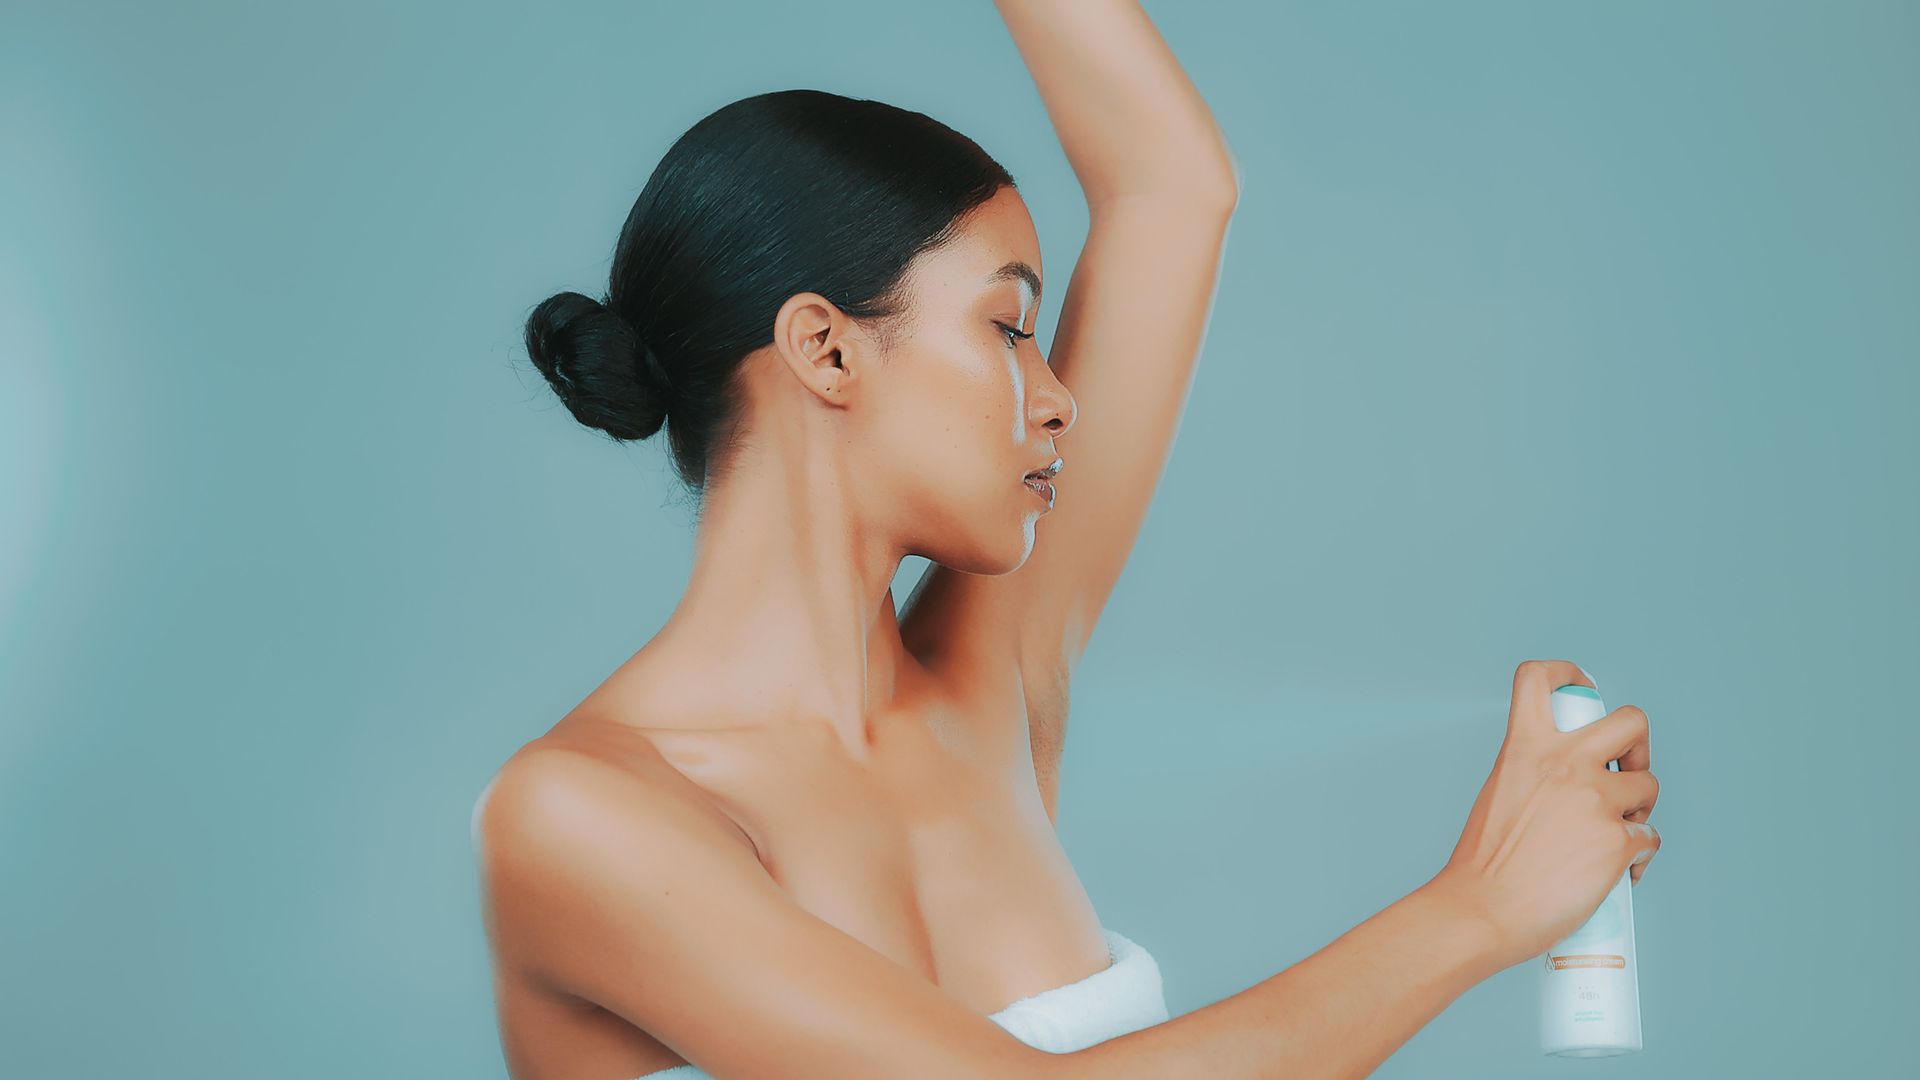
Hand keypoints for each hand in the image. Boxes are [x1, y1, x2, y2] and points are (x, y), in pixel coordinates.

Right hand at [1432, 660, 1659, 965]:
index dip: (1569, 674)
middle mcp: (1565, 764)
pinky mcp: (1617, 842)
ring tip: (1617, 836)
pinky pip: (1650, 839)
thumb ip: (1534, 772)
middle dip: (1640, 745)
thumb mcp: (1499, 792)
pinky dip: (1639, 856)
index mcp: (1525, 747)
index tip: (1582, 689)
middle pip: (1632, 721)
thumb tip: (1572, 785)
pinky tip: (1619, 874)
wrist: (1482, 911)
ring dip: (1640, 810)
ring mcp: (1595, 802)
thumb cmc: (1484, 864)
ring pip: (1649, 787)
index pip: (1540, 678)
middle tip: (1627, 774)